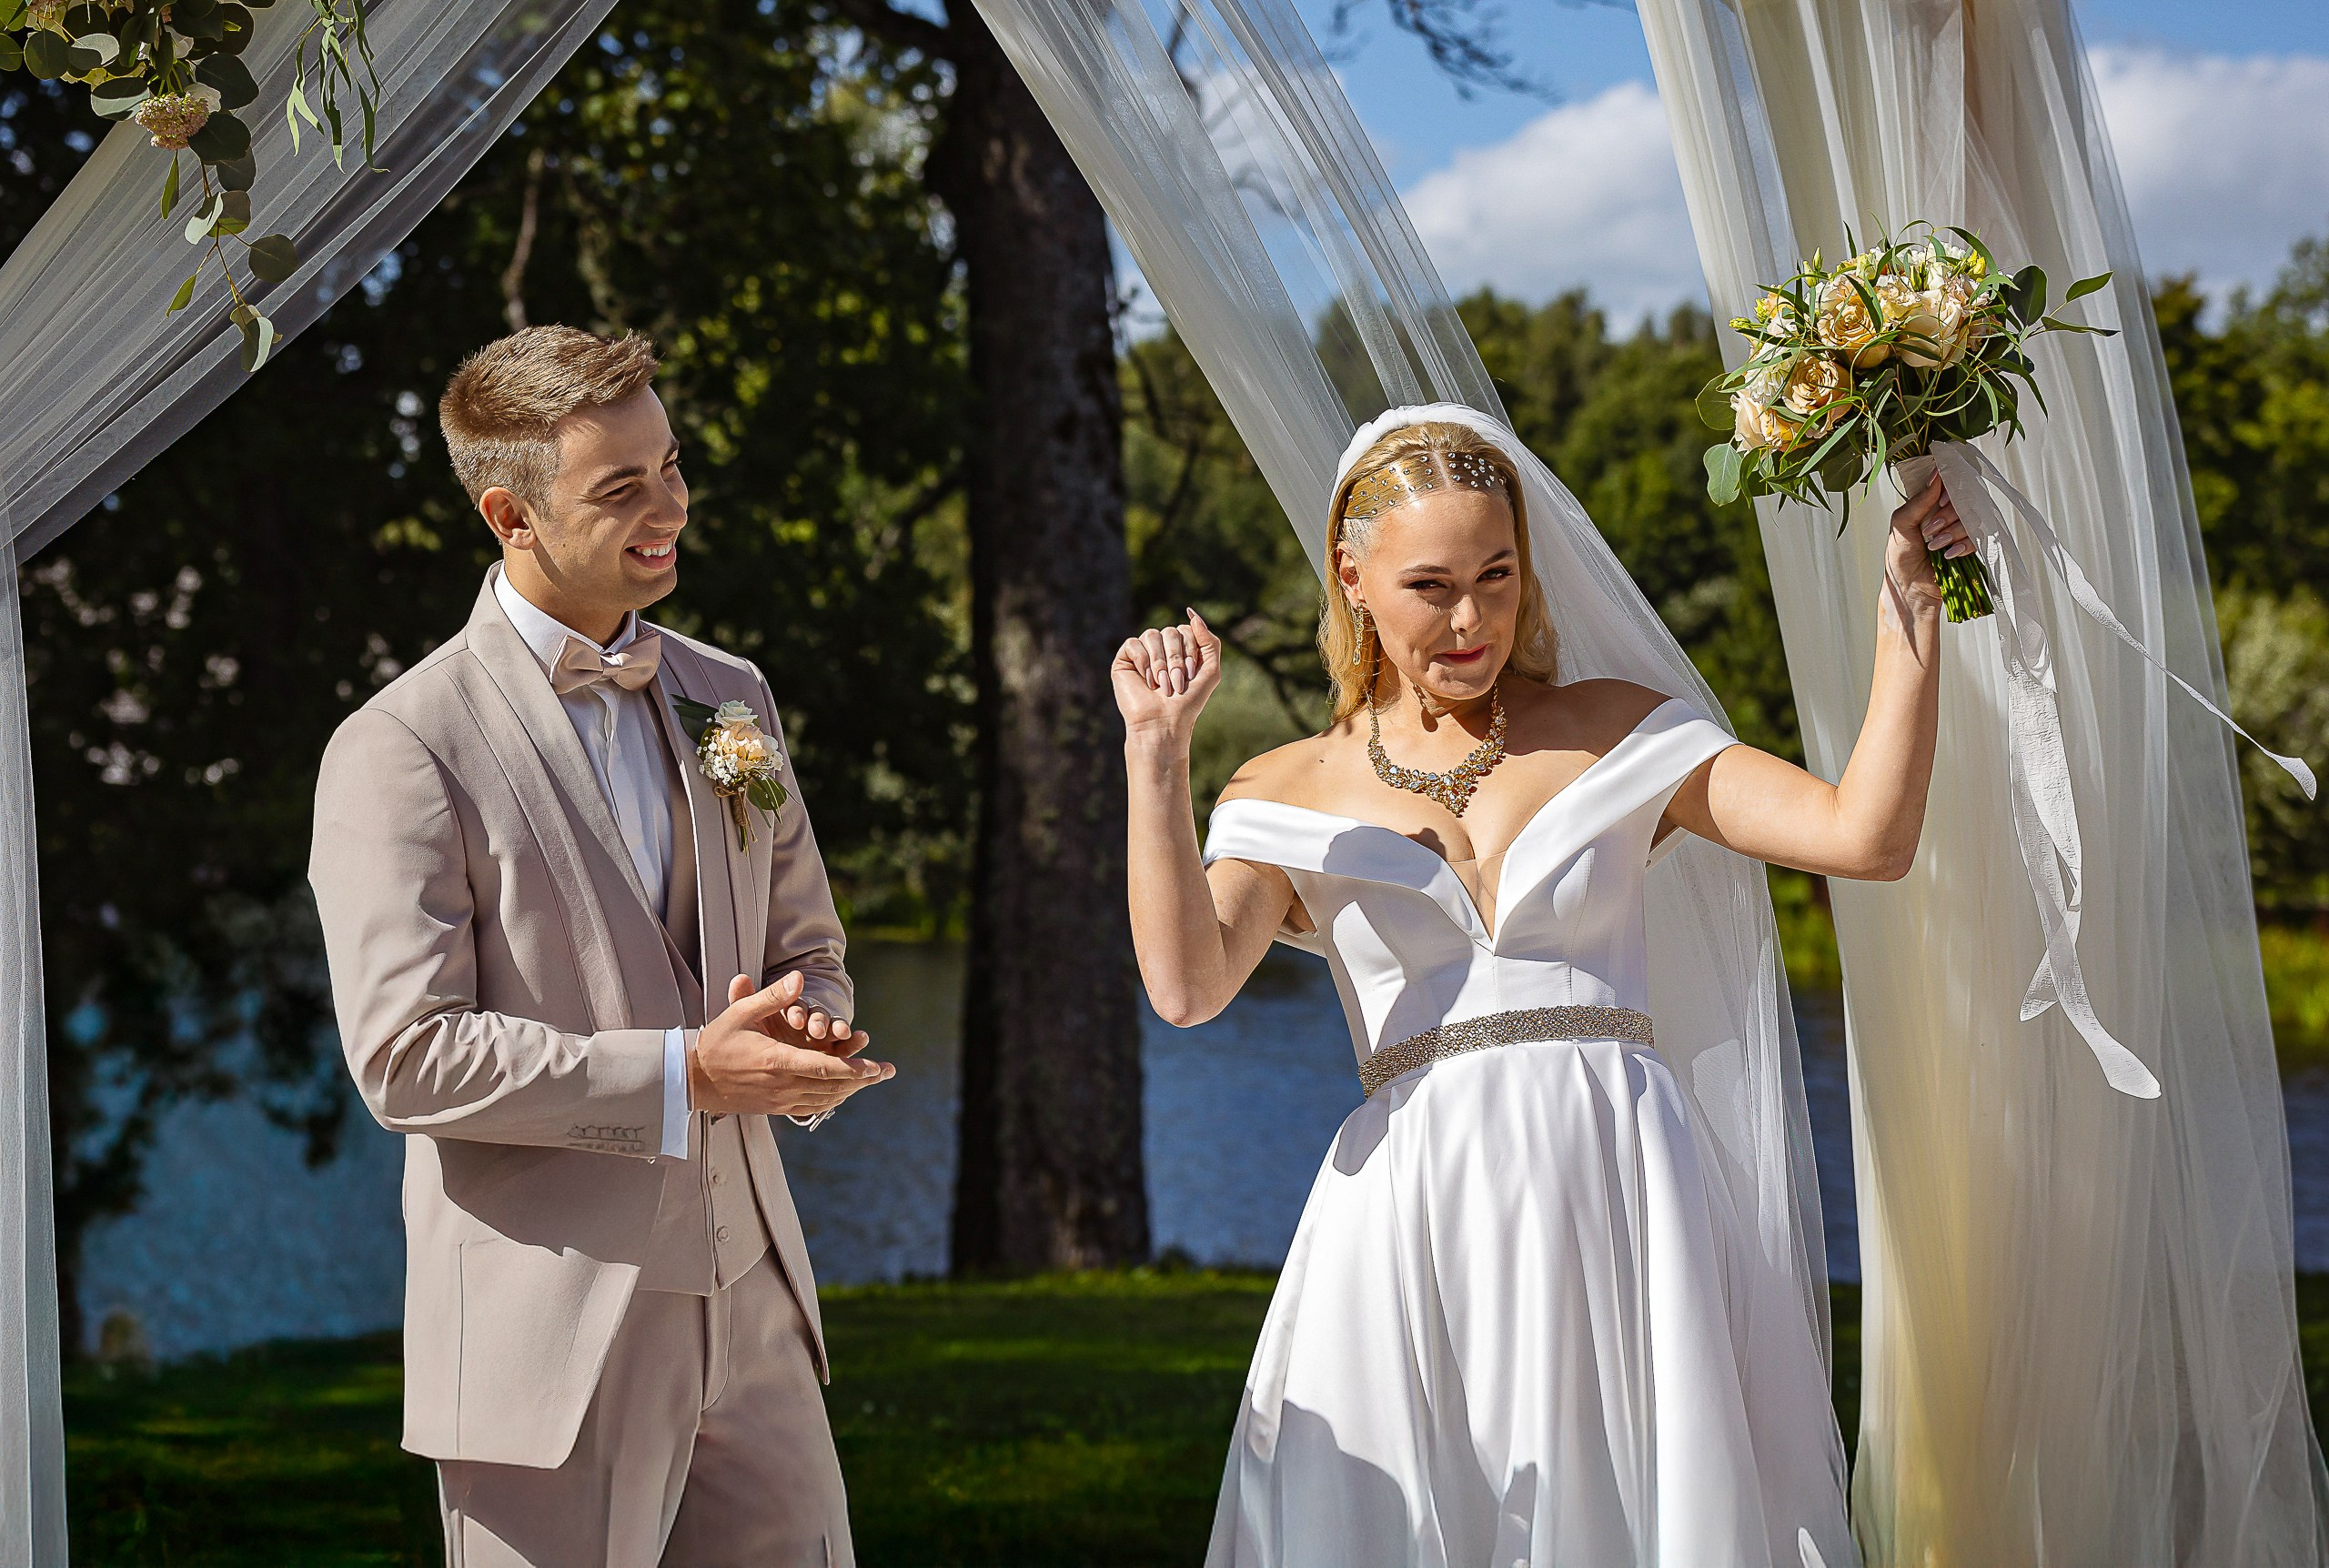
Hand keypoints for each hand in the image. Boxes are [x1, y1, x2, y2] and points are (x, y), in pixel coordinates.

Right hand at [689, 971, 893, 1118]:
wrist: (694, 1080)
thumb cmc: (717, 1042)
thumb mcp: (741, 1014)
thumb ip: (772, 997)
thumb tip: (799, 978)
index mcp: (777, 1062)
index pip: (824, 1068)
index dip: (854, 1069)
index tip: (876, 1066)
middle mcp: (783, 1085)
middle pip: (833, 1086)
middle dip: (863, 1079)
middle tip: (888, 1072)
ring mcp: (780, 1100)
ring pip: (825, 1098)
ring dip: (852, 1090)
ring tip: (874, 1079)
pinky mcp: (776, 1108)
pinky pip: (812, 1107)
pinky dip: (832, 1100)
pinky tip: (844, 1092)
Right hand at [1112, 609, 1223, 751]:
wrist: (1163, 723)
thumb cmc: (1188, 702)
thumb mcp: (1210, 670)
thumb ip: (1209, 640)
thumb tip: (1191, 613)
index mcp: (1180, 650)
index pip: (1186, 629)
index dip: (1190, 650)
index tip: (1191, 675)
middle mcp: (1161, 649)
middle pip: (1170, 631)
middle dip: (1176, 658)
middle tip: (1177, 683)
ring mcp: (1142, 653)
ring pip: (1151, 634)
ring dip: (1161, 663)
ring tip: (1162, 685)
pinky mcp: (1124, 661)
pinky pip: (1133, 643)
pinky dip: (1143, 662)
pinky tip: (1146, 681)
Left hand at [1886, 472, 1969, 606]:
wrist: (1909, 588)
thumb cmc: (1900, 557)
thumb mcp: (1901, 524)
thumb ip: (1919, 500)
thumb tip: (1936, 476)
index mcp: (1928, 504)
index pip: (1948, 484)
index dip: (1949, 489)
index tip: (1940, 502)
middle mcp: (1945, 514)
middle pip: (1963, 501)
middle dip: (1947, 516)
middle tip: (1930, 531)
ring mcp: (1958, 529)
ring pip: (1971, 519)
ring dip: (1952, 533)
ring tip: (1935, 546)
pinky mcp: (1968, 546)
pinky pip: (1978, 538)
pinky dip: (1963, 546)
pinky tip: (1949, 555)